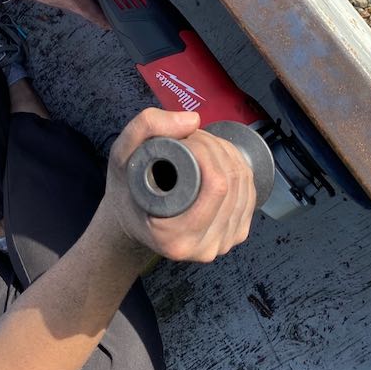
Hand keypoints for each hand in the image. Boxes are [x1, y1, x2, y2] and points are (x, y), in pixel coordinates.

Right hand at [102, 108, 256, 262]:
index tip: (184, 139)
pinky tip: (217, 158)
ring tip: (200, 145)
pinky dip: (237, 167)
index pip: (216, 186)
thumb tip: (194, 121)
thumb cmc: (126, 190)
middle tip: (191, 136)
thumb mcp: (121, 154)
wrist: (132, 219)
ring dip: (227, 154)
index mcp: (174, 239)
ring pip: (244, 185)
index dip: (206, 151)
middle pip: (233, 183)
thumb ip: (146, 128)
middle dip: (216, 148)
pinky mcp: (235, 235)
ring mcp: (223, 244)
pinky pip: (249, 193)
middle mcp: (203, 248)